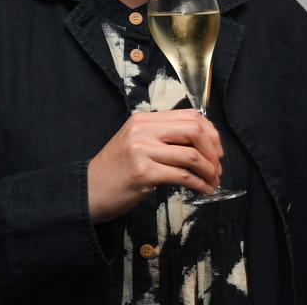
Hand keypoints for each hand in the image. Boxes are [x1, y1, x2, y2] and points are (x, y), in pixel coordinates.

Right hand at [87, 110, 223, 222]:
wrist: (88, 191)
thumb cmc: (116, 170)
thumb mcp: (137, 143)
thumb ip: (163, 137)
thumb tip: (202, 142)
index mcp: (145, 119)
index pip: (190, 115)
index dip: (210, 132)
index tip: (217, 150)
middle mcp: (144, 130)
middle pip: (194, 130)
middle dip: (214, 150)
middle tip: (218, 167)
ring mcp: (142, 150)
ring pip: (191, 155)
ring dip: (209, 171)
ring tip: (214, 181)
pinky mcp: (143, 172)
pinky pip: (182, 175)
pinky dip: (199, 184)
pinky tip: (204, 190)